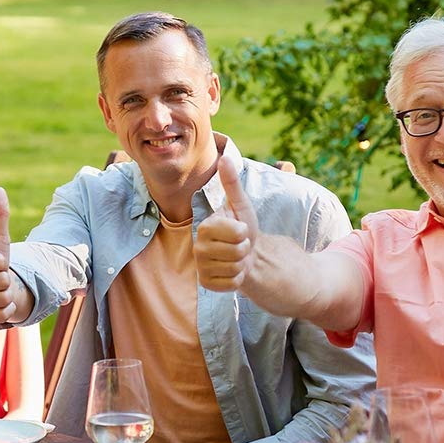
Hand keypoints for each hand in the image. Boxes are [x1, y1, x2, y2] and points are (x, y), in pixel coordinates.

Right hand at [195, 159, 258, 292]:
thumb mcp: (241, 204)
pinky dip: (238, 279)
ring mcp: (200, 267)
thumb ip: (232, 183)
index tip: (240, 230)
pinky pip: (231, 284)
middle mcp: (197, 247)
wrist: (245, 254)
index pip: (236, 232)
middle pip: (237, 252)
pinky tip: (232, 271)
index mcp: (205, 226)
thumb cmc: (243, 226)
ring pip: (235, 268)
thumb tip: (225, 158)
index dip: (245, 232)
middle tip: (239, 245)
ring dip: (242, 264)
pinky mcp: (206, 284)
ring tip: (236, 258)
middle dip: (245, 249)